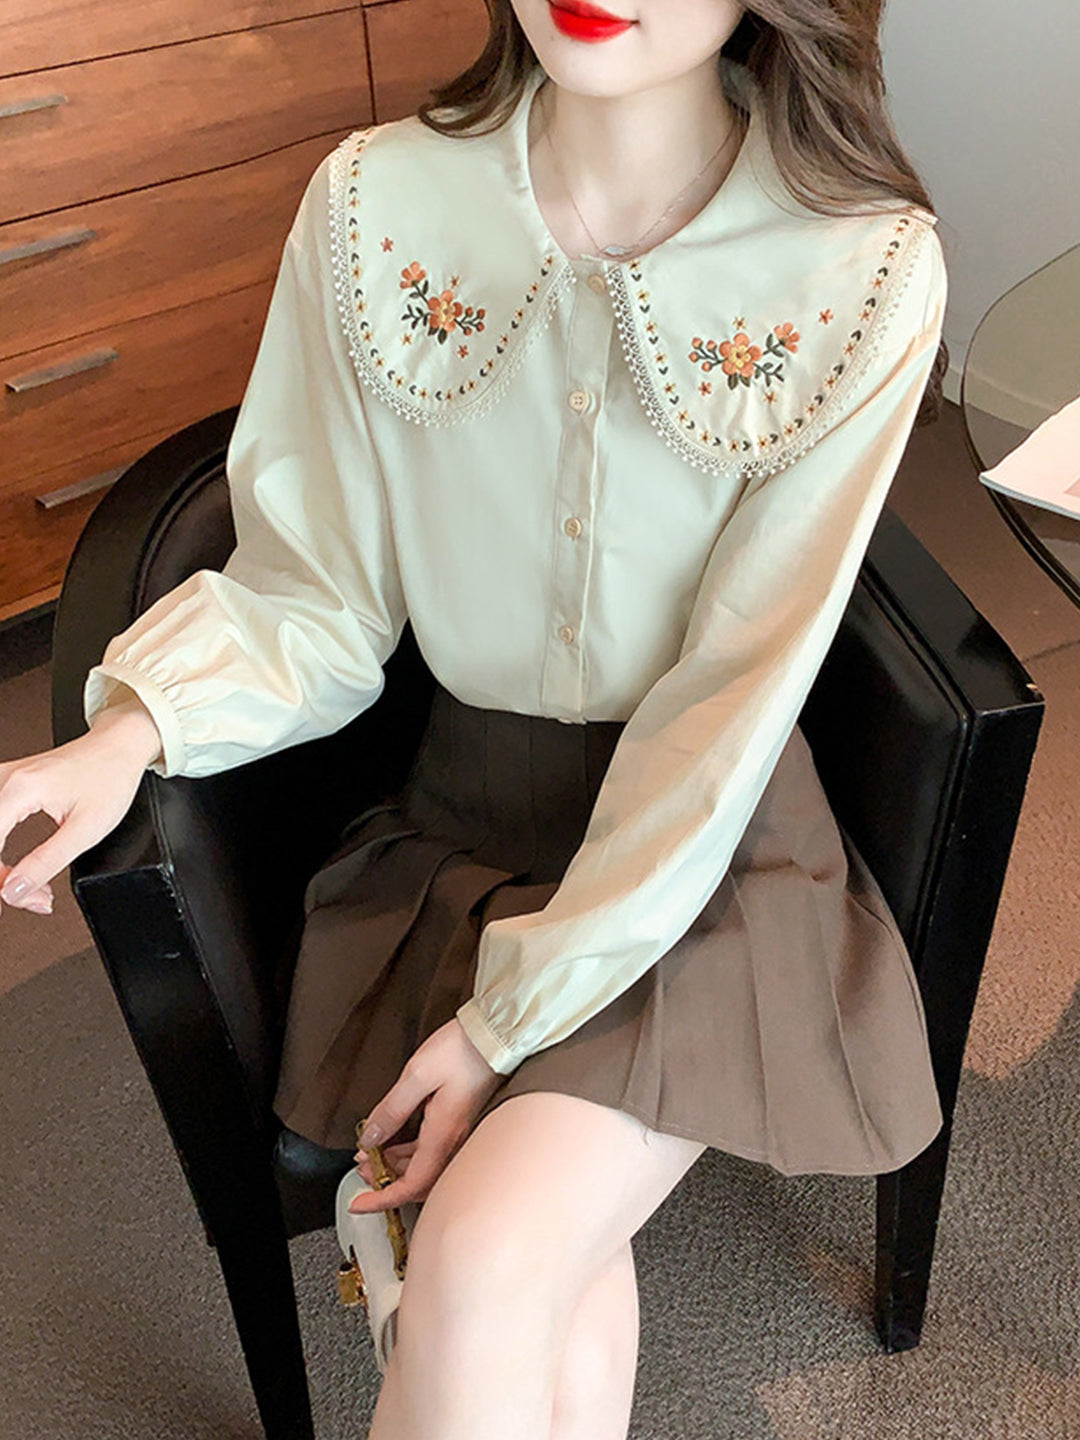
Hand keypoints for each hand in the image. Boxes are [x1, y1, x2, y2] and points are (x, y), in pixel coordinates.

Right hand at [0, 694, 161, 916]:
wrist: (119, 747)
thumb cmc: (109, 778)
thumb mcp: (86, 830)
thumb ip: (47, 862)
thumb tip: (14, 890)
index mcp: (19, 790)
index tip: (8, 902)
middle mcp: (4, 780)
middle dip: (1, 877)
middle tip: (31, 897)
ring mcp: (3, 780)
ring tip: (30, 886)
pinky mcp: (7, 785)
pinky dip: (0, 851)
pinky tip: (16, 869)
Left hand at [347, 1017, 503, 1213]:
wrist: (496, 1036)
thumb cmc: (462, 1050)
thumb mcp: (418, 1075)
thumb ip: (391, 1109)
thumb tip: (370, 1138)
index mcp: (443, 1134)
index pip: (410, 1185)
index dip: (382, 1199)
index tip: (359, 1203)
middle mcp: (454, 1141)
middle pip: (417, 1182)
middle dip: (385, 1182)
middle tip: (360, 1171)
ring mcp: (459, 1132)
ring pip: (424, 1167)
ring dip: (396, 1167)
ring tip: (371, 1155)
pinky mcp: (459, 1122)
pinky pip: (432, 1152)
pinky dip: (409, 1154)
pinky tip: (394, 1143)